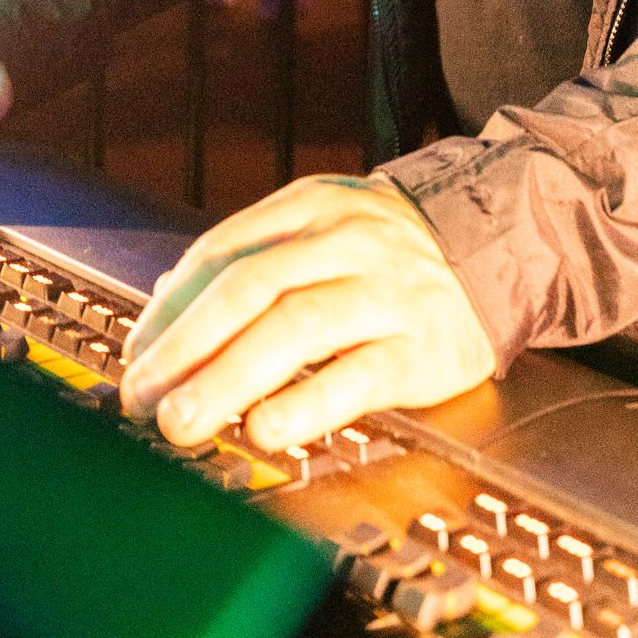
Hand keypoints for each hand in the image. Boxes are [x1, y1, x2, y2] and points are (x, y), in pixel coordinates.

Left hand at [119, 174, 496, 455]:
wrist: (503, 243)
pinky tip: (265, 430)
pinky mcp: (422, 346)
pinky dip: (305, 404)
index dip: (169, 309)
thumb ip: (253, 259)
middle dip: (186, 347)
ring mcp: (385, 292)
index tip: (134, 356)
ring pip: (296, 327)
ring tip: (184, 423)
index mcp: (311, 208)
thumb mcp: (324, 227)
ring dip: (228, 378)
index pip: (221, 253)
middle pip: (250, 288)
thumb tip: (166, 307)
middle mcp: (346, 241)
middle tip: (142, 397)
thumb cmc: (392, 251)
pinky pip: (358, 376)